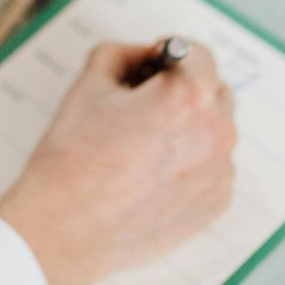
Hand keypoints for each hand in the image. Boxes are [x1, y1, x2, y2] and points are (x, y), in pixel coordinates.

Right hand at [0, 40, 237, 284]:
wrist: (66, 230)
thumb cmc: (74, 160)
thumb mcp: (88, 85)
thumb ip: (121, 54)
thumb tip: (142, 57)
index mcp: (188, 97)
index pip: (196, 53)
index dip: (167, 53)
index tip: (150, 65)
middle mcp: (215, 133)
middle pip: (211, 91)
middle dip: (182, 90)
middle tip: (142, 106)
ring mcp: (219, 173)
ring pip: (213, 132)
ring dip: (188, 128)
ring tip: (143, 147)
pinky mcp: (214, 205)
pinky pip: (211, 169)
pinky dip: (190, 164)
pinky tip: (151, 176)